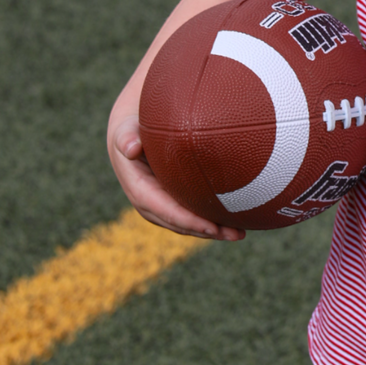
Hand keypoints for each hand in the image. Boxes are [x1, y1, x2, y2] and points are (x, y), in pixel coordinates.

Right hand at [107, 112, 244, 241]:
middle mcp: (148, 204)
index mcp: (139, 189)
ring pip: (187, 224)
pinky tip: (232, 223)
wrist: (130, 136)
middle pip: (180, 223)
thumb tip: (131, 148)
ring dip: (213, 231)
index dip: (188, 221)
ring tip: (239, 233)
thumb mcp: (126, 131)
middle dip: (207, 231)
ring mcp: (160, 205)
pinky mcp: (171, 202)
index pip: (166, 210)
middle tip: (235, 234)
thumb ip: (126, 137)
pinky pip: (191, 216)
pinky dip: (210, 222)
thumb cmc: (132, 130)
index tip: (211, 227)